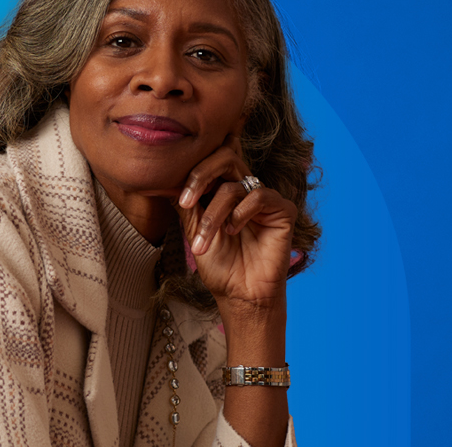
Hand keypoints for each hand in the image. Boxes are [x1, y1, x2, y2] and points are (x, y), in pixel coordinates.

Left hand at [173, 134, 296, 309]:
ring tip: (203, 240)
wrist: (238, 294)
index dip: (193, 166)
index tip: (174, 190)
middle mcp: (245, 189)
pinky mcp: (283, 210)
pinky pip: (259, 196)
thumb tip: (168, 176)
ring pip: (234, 186)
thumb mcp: (193, 229)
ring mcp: (264, 198)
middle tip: (186, 202)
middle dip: (199, 176)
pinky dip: (239, 213)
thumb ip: (186, 201)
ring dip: (213, 214)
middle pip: (225, 157)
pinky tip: (233, 231)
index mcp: (223, 189)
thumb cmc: (218, 264)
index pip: (212, 159)